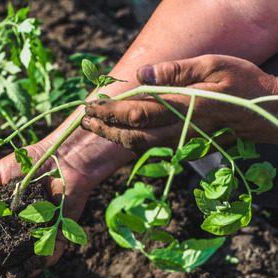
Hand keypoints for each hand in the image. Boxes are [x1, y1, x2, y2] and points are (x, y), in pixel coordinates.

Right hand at [0, 138, 96, 277]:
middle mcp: (23, 224)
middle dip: (1, 261)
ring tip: (12, 273)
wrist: (59, 157)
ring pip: (29, 256)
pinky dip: (41, 263)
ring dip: (20, 268)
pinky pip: (51, 253)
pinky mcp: (60, 232)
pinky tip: (30, 265)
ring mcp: (41, 229)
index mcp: (7, 212)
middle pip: (10, 249)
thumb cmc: (27, 162)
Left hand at [81, 54, 277, 154]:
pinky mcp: (186, 144)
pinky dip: (131, 140)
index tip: (91, 106)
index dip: (110, 111)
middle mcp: (181, 129)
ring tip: (95, 127)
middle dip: (105, 128)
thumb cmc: (243, 84)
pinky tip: (119, 132)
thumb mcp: (215, 65)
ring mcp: (183, 140)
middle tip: (84, 121)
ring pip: (140, 144)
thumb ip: (177, 71)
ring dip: (114, 136)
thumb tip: (142, 74)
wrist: (268, 114)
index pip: (138, 113)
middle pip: (133, 134)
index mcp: (186, 107)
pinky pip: (152, 146)